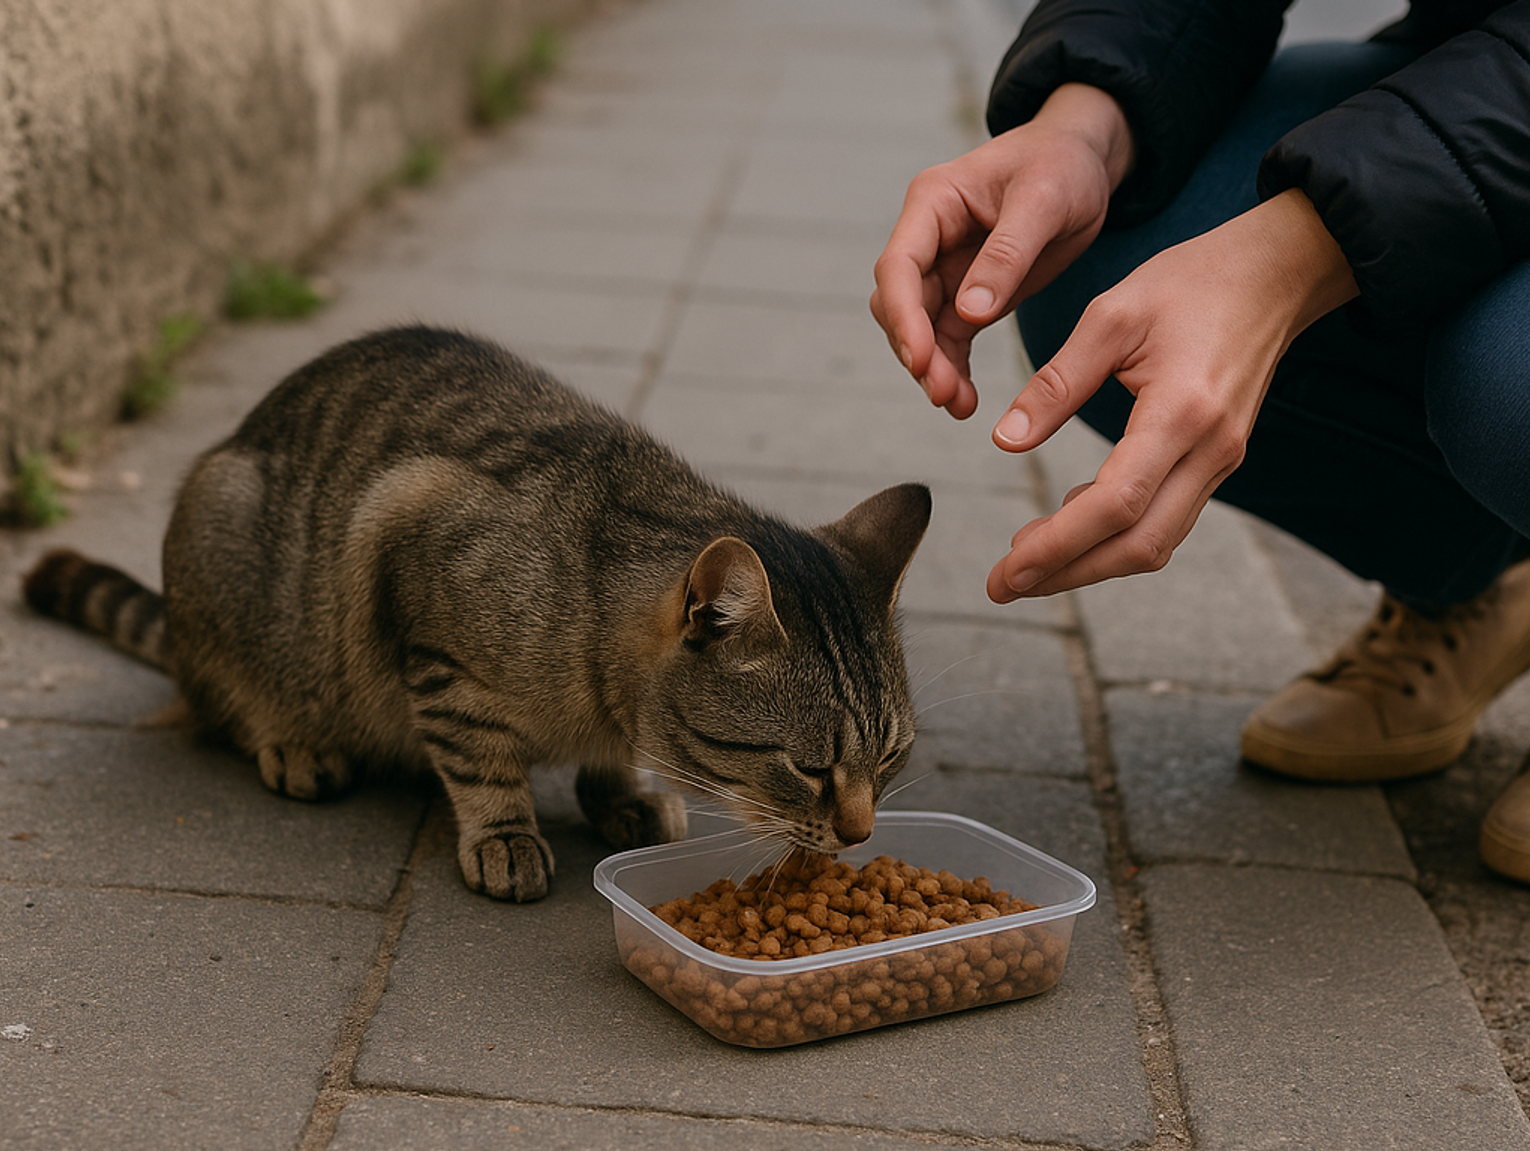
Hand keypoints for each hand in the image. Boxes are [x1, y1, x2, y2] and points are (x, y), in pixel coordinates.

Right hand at [870, 84, 1134, 418]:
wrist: (1086, 162)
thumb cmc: (1063, 164)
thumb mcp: (1044, 200)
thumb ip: (1007, 253)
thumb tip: (969, 311)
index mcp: (933, 201)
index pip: (899, 264)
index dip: (904, 315)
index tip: (920, 359)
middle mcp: (928, 236)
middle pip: (902, 303)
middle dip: (918, 350)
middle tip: (944, 394)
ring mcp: (944, 267)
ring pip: (921, 328)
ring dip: (933, 368)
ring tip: (959, 406)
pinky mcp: (967, 293)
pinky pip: (949, 338)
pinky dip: (954, 368)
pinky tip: (965, 399)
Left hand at [985, 189, 1360, 601]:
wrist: (1274, 271)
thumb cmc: (1191, 282)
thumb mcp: (1110, 316)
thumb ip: (1056, 383)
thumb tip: (1004, 441)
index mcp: (1182, 412)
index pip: (1115, 504)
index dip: (1058, 546)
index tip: (1006, 569)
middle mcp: (1210, 449)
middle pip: (1139, 544)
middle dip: (1068, 573)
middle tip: (1003, 585)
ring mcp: (1221, 459)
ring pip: (1155, 541)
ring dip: (1090, 562)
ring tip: (1026, 565)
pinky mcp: (1218, 459)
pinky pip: (1166, 517)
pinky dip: (1116, 534)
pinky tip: (1069, 523)